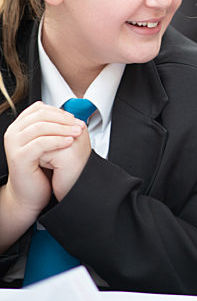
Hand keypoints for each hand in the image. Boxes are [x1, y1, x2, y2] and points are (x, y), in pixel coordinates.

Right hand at [2, 102, 80, 217]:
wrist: (30, 192)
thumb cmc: (40, 168)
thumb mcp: (47, 143)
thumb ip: (53, 127)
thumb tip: (72, 114)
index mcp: (19, 126)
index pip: (38, 108)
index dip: (58, 111)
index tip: (74, 117)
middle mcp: (13, 133)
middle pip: (40, 115)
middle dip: (63, 118)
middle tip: (78, 124)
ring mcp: (14, 144)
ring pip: (40, 127)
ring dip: (63, 128)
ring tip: (77, 132)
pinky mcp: (19, 157)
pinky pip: (40, 143)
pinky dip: (57, 140)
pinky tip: (69, 142)